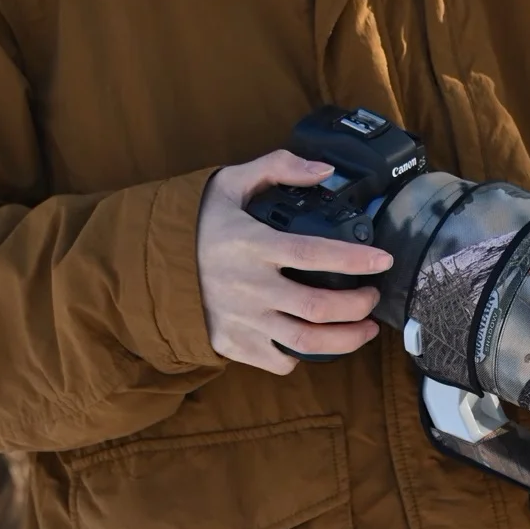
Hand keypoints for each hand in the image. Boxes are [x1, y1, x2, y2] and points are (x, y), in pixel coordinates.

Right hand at [196, 150, 395, 373]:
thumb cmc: (199, 223)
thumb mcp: (228, 184)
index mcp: (250, 245)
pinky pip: (279, 360)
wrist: (147, 263)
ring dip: (346, 339)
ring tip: (366, 329)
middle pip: (318, 306)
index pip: (312, 254)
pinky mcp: (232, 344)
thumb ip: (277, 168)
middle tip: (372, 296)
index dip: (353, 260)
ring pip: (306, 341)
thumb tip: (324, 170)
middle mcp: (248, 286)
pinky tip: (318, 341)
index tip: (383, 260)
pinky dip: (304, 356)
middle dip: (358, 306)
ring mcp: (240, 319)